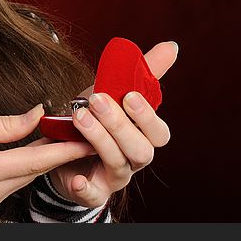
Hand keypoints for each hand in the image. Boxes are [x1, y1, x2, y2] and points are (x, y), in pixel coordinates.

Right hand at [0, 105, 96, 211]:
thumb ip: (3, 123)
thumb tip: (36, 115)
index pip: (33, 160)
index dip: (64, 150)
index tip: (88, 140)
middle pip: (33, 171)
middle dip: (58, 152)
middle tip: (80, 129)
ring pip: (25, 178)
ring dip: (42, 159)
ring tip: (62, 135)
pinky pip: (12, 183)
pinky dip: (25, 166)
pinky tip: (33, 149)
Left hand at [47, 40, 177, 207]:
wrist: (68, 148)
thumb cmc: (98, 119)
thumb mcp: (115, 93)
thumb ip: (143, 73)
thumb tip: (171, 46)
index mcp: (144, 136)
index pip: (159, 133)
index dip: (146, 116)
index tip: (128, 95)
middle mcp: (135, 159)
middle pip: (141, 150)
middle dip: (119, 124)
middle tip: (96, 100)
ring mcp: (116, 177)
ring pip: (117, 163)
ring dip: (99, 140)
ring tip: (80, 117)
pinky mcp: (93, 190)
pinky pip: (93, 194)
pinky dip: (85, 187)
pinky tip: (76, 178)